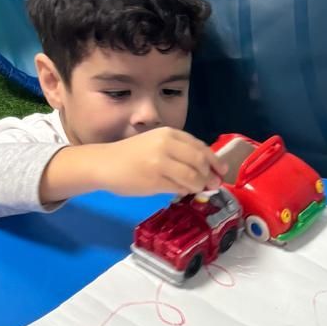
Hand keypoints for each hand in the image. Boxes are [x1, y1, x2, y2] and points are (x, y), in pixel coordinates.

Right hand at [100, 129, 222, 197]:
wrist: (104, 163)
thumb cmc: (131, 155)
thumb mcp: (156, 144)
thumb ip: (179, 152)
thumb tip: (206, 169)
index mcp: (169, 134)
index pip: (200, 147)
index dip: (215, 161)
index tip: (222, 171)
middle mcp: (166, 145)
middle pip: (200, 162)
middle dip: (209, 175)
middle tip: (213, 184)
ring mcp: (161, 163)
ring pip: (192, 177)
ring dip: (199, 186)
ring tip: (197, 189)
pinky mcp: (154, 180)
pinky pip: (178, 188)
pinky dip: (185, 191)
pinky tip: (183, 192)